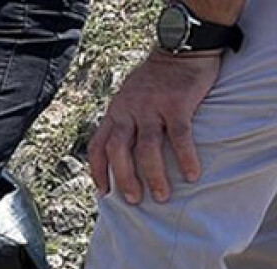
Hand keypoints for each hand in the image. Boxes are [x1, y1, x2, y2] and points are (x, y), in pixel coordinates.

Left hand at [89, 50, 220, 203]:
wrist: (181, 47)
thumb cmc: (156, 79)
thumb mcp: (128, 97)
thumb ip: (123, 120)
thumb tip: (119, 152)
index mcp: (114, 113)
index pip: (97, 147)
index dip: (97, 172)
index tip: (103, 193)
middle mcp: (128, 111)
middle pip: (118, 151)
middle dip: (123, 179)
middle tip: (134, 200)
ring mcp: (152, 107)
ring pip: (146, 148)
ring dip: (153, 175)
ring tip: (162, 196)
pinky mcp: (177, 103)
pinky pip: (179, 136)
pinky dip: (184, 157)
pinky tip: (192, 174)